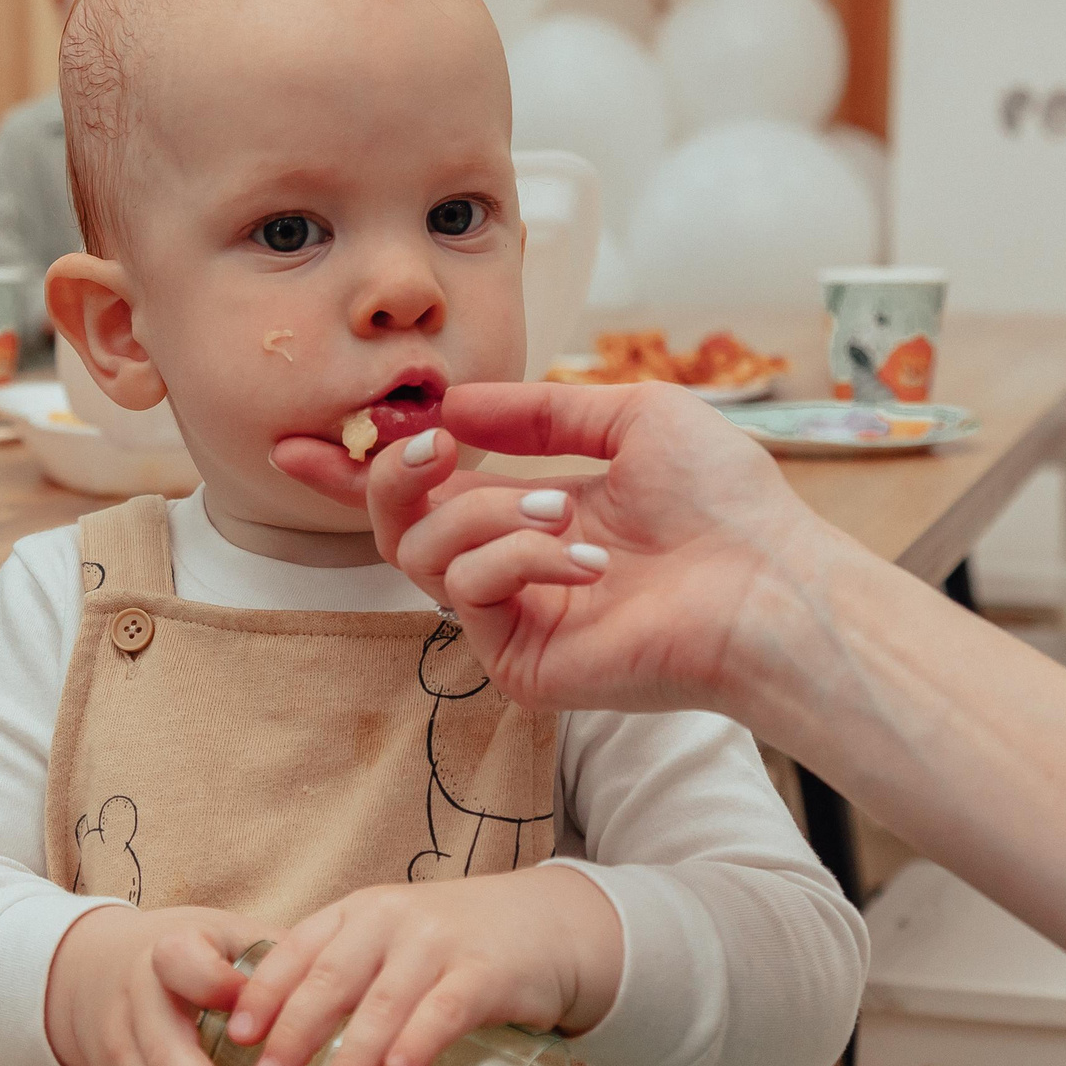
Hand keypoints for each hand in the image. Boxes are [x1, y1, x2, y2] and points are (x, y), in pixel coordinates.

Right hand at [44, 903, 279, 1065]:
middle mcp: (137, 1005)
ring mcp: (121, 1054)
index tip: (248, 1013)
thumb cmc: (190, 952)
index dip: (211, 984)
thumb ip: (278, 958)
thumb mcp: (226, 933)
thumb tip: (353, 998)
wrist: (97, 969)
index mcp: (168, 953)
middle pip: (164, 1057)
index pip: (180, 963)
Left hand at [221, 870, 622, 1065]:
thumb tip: (286, 1057)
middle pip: (330, 979)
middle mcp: (389, 921)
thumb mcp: (391, 944)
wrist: (548, 922)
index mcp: (356, 915)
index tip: (235, 1038)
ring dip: (353, 1059)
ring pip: (383, 1002)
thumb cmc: (454, 945)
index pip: (295, 950)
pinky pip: (446, 1007)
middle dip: (294, 1034)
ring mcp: (438, 943)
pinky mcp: (487, 971)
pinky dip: (420, 1039)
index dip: (262, 994)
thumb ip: (348, 982)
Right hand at [342, 380, 847, 719]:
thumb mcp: (631, 417)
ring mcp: (510, 618)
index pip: (423, 495)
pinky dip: (516, 554)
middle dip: (397, 473)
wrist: (768, 582)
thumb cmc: (725, 503)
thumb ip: (534, 410)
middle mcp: (512, 567)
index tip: (297, 445)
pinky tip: (583, 557)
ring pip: (420, 552)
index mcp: (533, 512)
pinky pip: (463, 590)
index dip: (355, 472)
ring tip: (563, 510)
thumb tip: (449, 405)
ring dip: (483, 511)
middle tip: (435, 445)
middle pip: (394, 525)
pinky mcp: (514, 660)